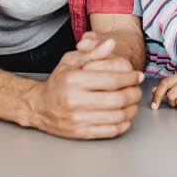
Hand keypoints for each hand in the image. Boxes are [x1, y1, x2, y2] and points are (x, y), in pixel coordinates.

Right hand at [25, 36, 143, 138]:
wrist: (38, 106)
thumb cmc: (58, 81)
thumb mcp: (70, 61)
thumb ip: (93, 52)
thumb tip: (111, 43)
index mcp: (75, 80)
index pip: (112, 80)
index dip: (130, 77)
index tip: (138, 75)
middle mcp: (75, 100)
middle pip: (117, 99)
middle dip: (134, 94)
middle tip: (138, 89)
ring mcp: (78, 119)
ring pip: (116, 116)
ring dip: (131, 109)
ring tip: (134, 102)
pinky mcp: (80, 133)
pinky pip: (109, 131)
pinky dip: (123, 124)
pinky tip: (125, 116)